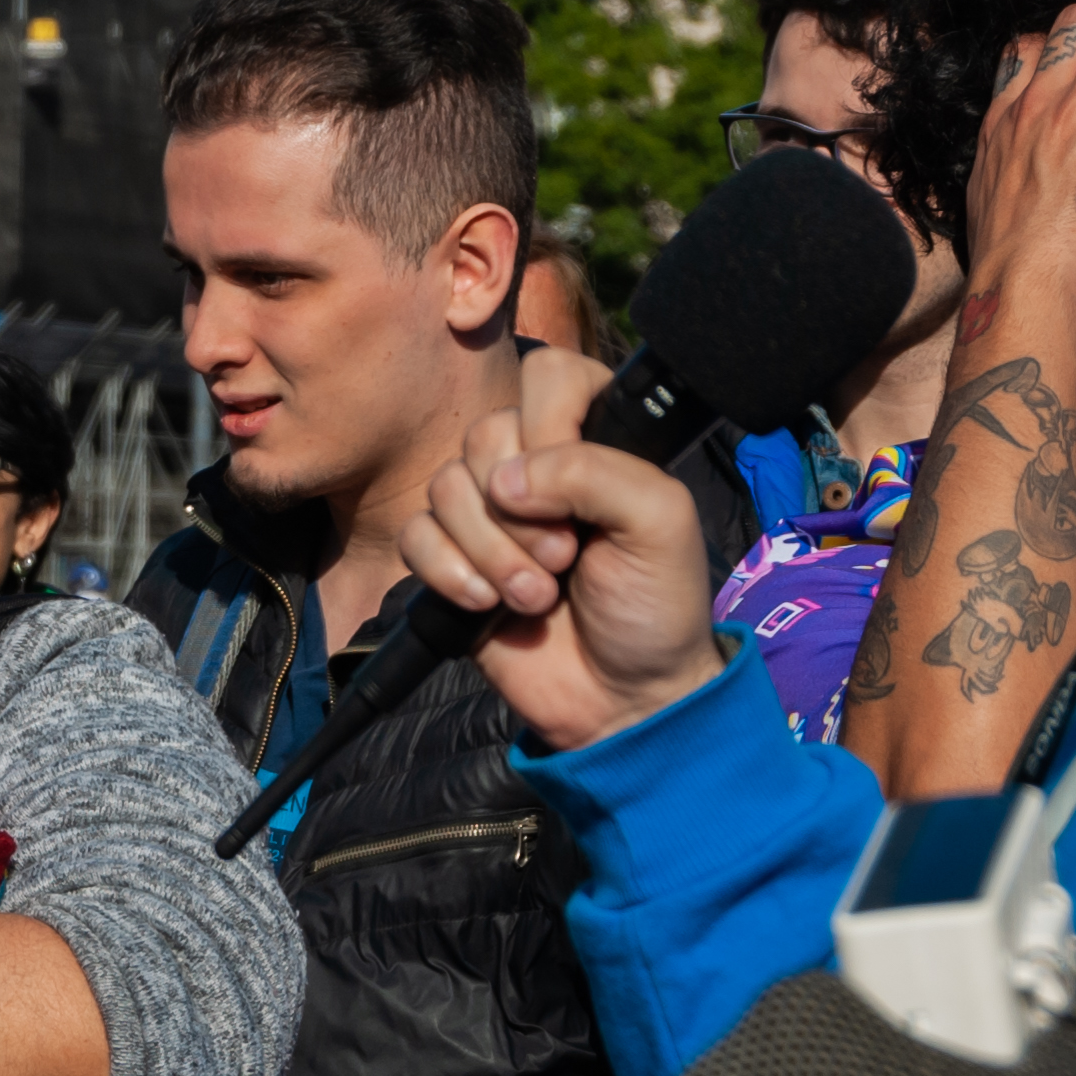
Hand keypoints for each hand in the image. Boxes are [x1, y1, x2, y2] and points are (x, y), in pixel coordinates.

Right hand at [400, 344, 727, 750]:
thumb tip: (506, 480)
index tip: (571, 488)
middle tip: (565, 557)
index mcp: (592, 439)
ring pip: (445, 488)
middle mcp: (534, 466)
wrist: (621, 699)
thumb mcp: (660, 523)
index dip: (548, 425)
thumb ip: (596, 471)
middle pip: (483, 436)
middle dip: (521, 513)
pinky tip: (486, 606)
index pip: (548, 375)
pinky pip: (416, 536)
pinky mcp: (449, 560)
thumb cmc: (654, 607)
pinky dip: (448, 573)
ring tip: (538, 596)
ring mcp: (486, 514)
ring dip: (492, 553)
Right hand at [959, 5, 1075, 321]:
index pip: (1025, 44)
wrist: (1019, 276)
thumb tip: (1027, 150)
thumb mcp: (987, 183)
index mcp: (1005, 115)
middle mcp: (1038, 101)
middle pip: (1074, 21)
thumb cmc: (1004, 245)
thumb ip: (1010, 149)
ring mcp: (1075, 112)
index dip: (1057, 44)